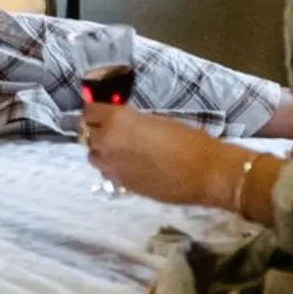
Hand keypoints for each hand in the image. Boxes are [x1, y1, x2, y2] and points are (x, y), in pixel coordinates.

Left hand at [81, 103, 238, 206]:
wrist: (205, 173)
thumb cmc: (189, 140)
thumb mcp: (156, 120)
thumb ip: (132, 121)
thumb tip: (122, 123)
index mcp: (117, 121)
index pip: (90, 111)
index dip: (96, 110)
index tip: (102, 109)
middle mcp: (108, 143)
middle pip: (87, 133)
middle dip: (96, 129)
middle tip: (110, 127)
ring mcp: (112, 166)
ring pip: (93, 154)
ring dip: (101, 149)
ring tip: (118, 147)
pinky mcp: (122, 184)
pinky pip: (107, 171)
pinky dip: (112, 165)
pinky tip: (128, 163)